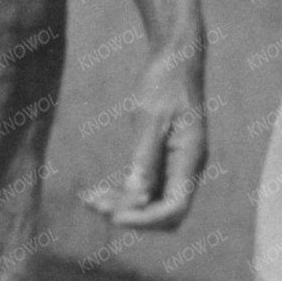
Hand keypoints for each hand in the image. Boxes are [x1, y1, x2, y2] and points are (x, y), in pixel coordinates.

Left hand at [83, 0, 206, 230]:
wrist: (177, 60)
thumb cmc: (165, 84)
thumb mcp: (150, 119)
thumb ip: (144, 159)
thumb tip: (135, 197)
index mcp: (191, 159)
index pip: (175, 209)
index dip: (146, 220)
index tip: (113, 217)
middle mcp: (188, 168)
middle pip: (165, 214)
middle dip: (132, 215)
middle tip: (95, 204)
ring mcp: (178, 166)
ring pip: (153, 204)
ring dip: (124, 207)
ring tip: (90, 200)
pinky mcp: (165, 161)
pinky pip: (147, 189)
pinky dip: (125, 194)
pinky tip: (98, 192)